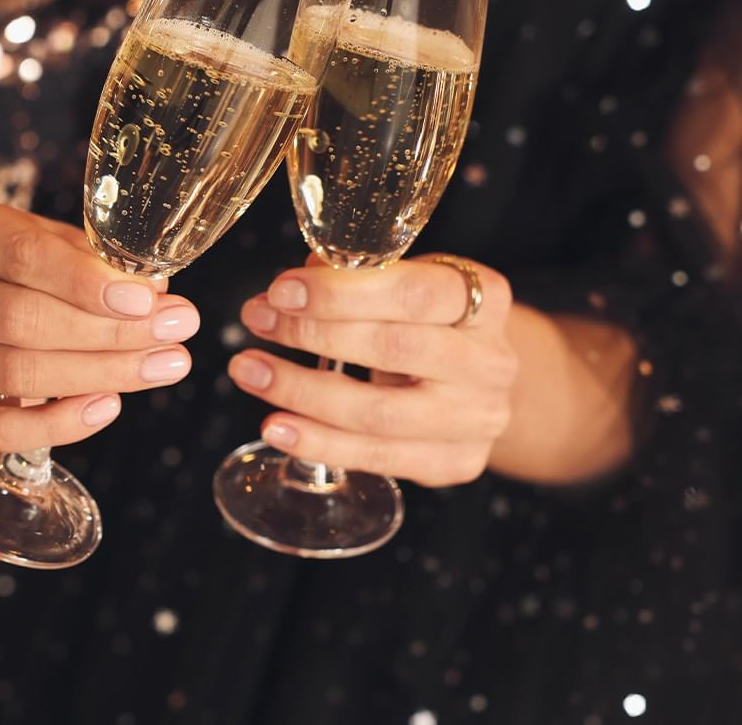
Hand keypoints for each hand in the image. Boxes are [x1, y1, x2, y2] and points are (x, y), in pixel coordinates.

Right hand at [0, 198, 200, 449]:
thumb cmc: (32, 262)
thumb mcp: (62, 242)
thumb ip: (102, 263)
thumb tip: (157, 294)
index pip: (19, 254)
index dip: (85, 281)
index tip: (145, 299)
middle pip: (18, 318)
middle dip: (106, 331)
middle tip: (173, 331)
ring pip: (15, 373)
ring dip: (99, 373)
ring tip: (163, 364)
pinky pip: (1, 430)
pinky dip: (59, 424)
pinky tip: (108, 405)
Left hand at [233, 254, 517, 487]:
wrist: (483, 387)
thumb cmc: (434, 325)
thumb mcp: (412, 287)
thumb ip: (362, 277)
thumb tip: (299, 278)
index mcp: (488, 300)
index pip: (415, 293)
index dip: (344, 292)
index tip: (282, 289)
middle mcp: (491, 362)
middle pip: (395, 350)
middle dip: (313, 334)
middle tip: (257, 320)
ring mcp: (479, 419)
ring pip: (380, 414)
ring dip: (303, 393)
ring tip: (250, 373)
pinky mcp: (457, 463)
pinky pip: (378, 458)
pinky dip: (320, 444)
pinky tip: (278, 429)